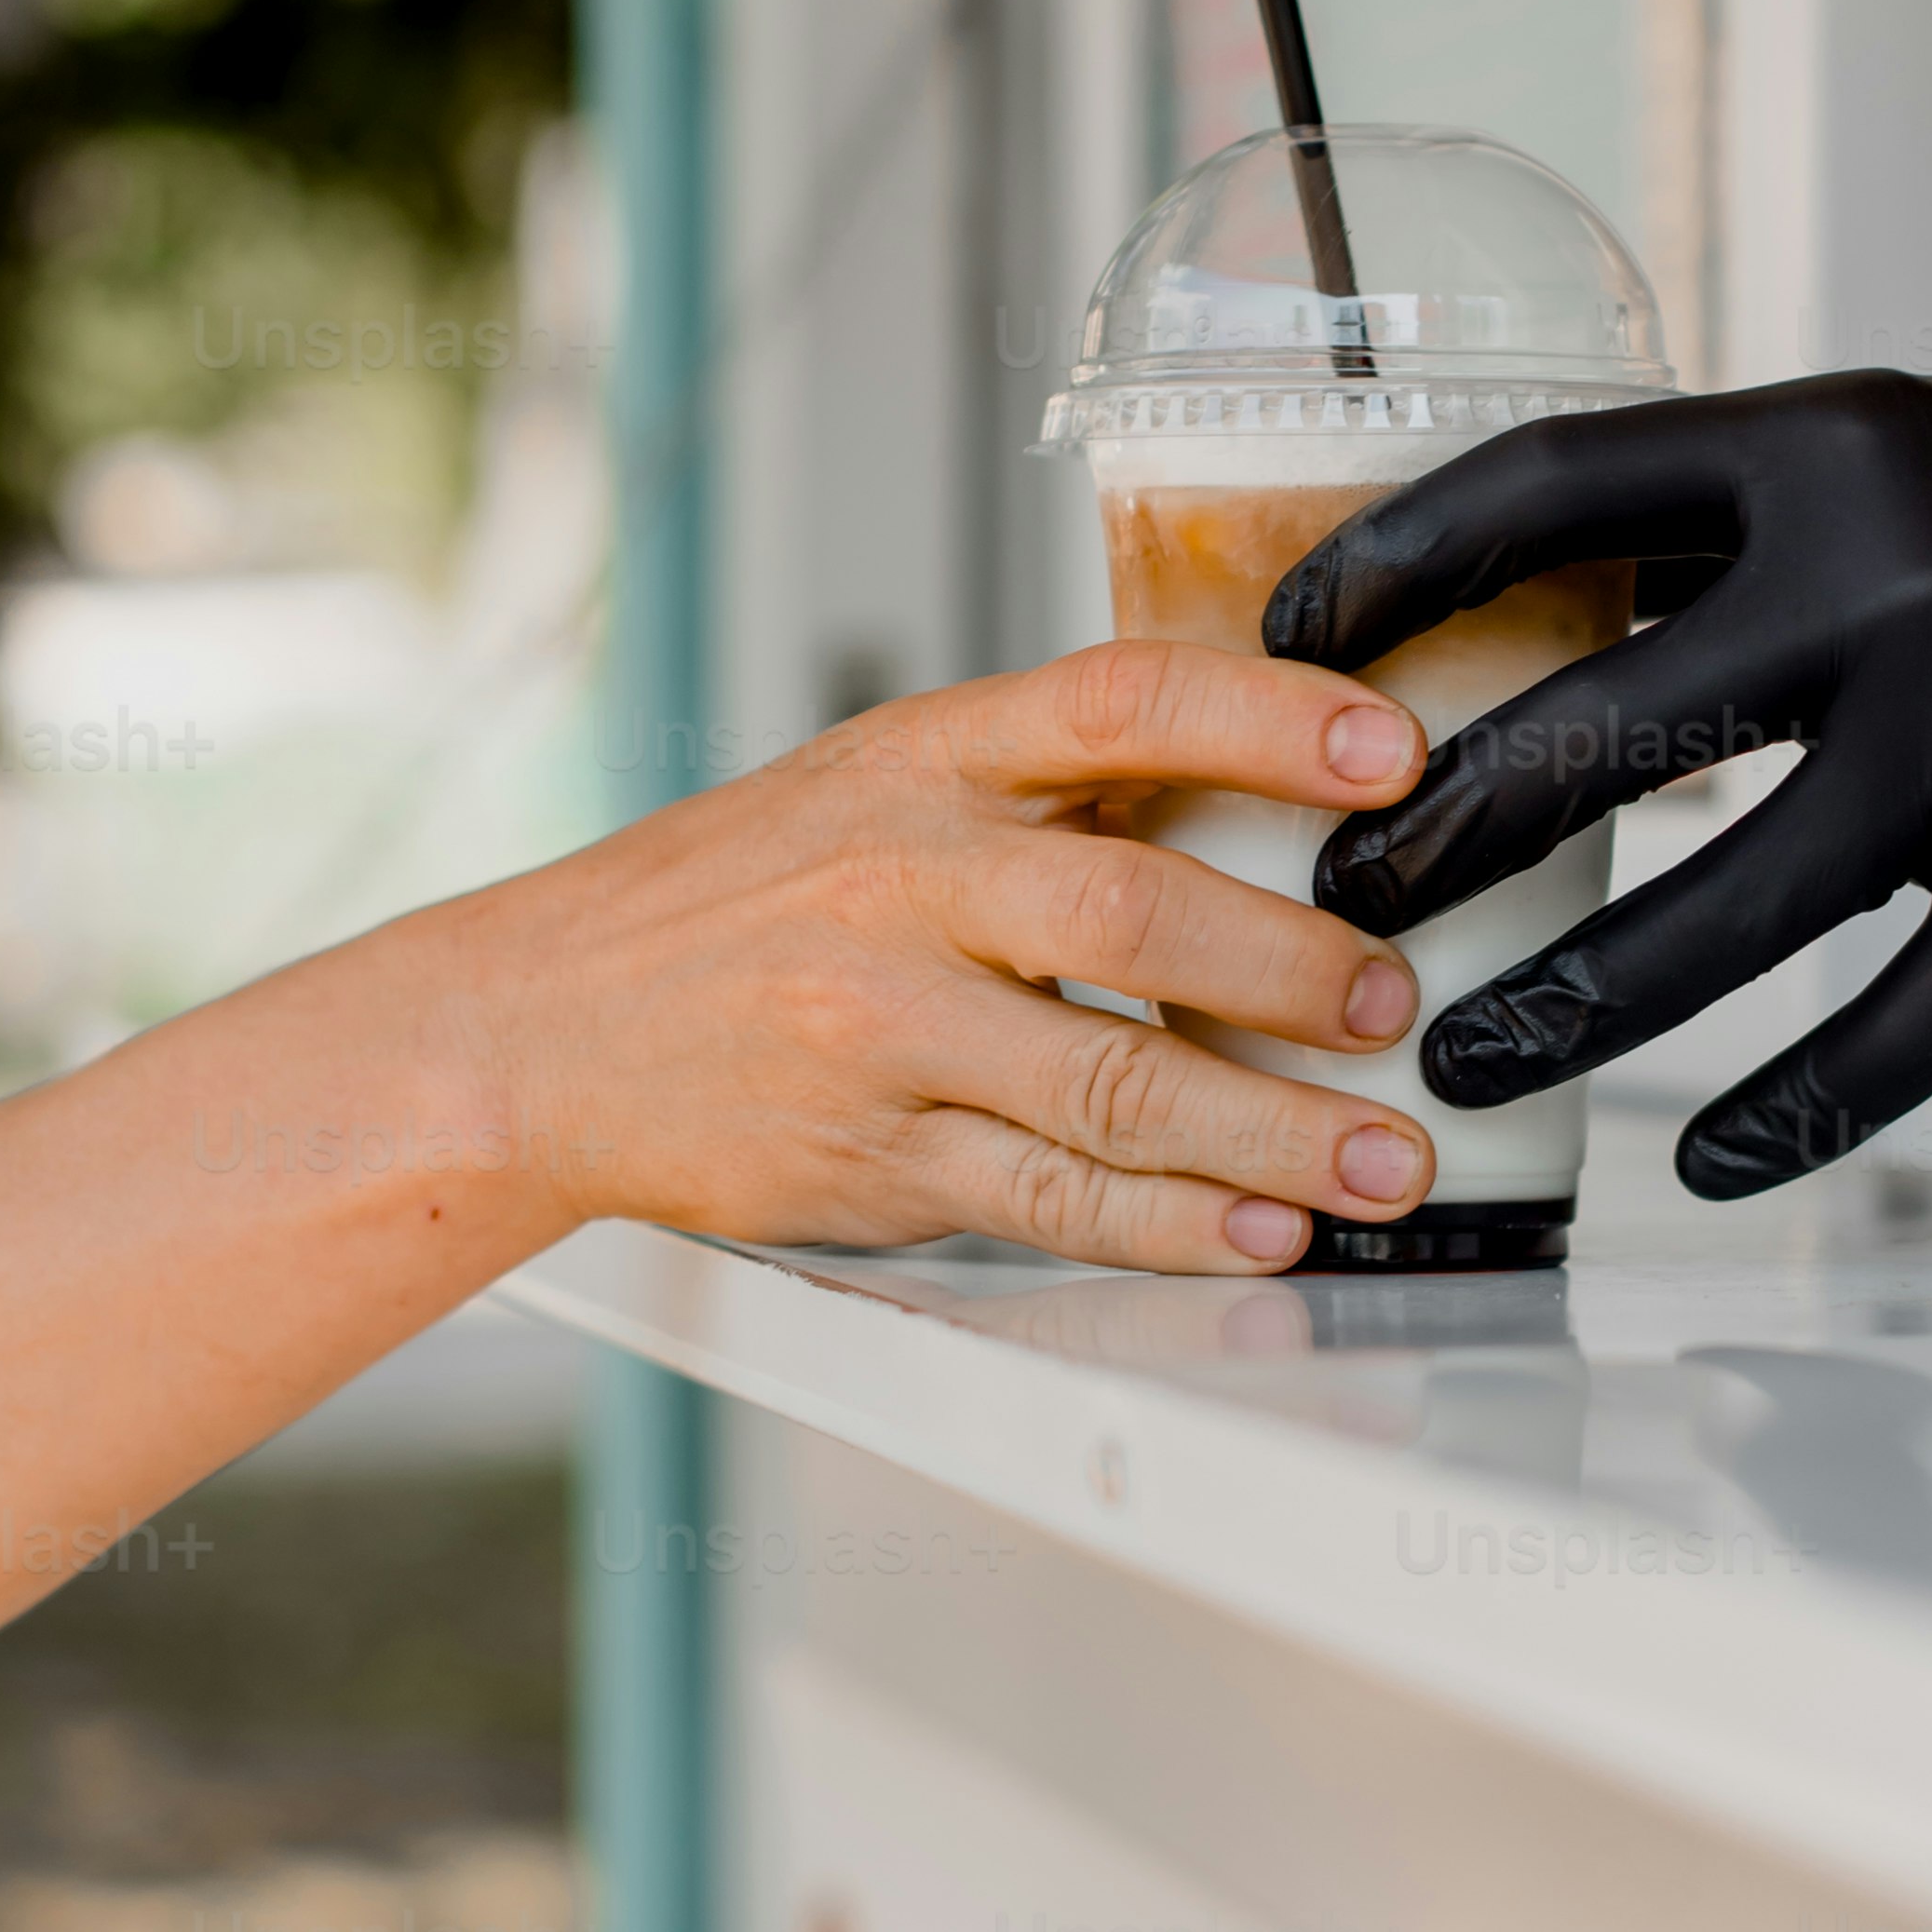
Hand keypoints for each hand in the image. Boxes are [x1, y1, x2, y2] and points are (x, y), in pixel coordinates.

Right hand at [483, 640, 1437, 1267]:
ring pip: (1111, 1083)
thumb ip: (1048, 788)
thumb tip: (1276, 803)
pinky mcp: (872, 1160)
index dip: (1270, 718)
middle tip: (1395, 1002)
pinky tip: (1259, 1229)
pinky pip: (1051, 1198)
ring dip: (1274, 1131)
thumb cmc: (740, 899)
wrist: (536, 1027)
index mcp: (924, 761)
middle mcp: (902, 883)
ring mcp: (881, 1031)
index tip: (1391, 756)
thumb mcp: (877, 783)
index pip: (1118, 702)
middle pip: (1129, 912)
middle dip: (1290, 964)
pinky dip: (1172, 1223)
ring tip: (1386, 1162)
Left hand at [1264, 335, 1931, 1195]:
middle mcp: (1892, 590)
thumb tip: (1532, 606)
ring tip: (1456, 1055)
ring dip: (1559, 1006)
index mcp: (1830, 448)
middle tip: (1342, 897)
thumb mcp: (1909, 435)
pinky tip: (1696, 1160)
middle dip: (1432, 836)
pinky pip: (1889, 1038)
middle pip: (1590, 737)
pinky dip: (1781, 1118)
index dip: (1387, 570)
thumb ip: (1736, 518)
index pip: (1544, 491)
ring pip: (1710, 922)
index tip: (1285, 643)